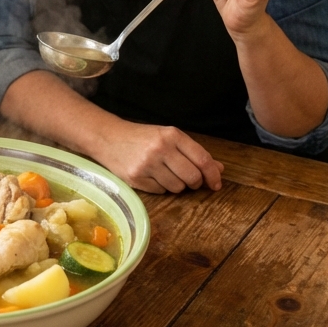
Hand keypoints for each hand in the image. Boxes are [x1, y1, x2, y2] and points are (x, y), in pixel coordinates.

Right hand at [93, 115, 222, 193]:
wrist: (108, 138)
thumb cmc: (142, 138)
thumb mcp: (168, 137)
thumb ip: (193, 152)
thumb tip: (219, 169)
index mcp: (171, 135)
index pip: (202, 159)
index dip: (213, 174)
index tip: (216, 183)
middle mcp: (160, 149)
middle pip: (192, 177)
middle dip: (195, 182)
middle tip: (190, 180)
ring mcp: (147, 164)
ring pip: (177, 187)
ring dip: (177, 185)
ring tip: (165, 174)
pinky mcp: (136, 178)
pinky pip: (161, 191)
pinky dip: (161, 187)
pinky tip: (152, 176)